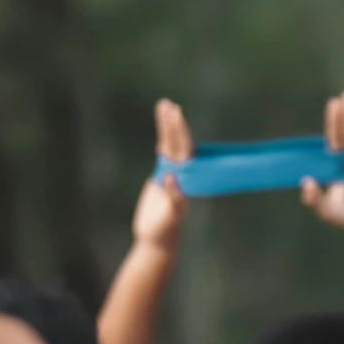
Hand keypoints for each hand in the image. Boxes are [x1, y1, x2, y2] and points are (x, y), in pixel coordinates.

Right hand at [131, 98, 192, 252]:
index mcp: (187, 179)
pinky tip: (162, 129)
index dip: (181, 134)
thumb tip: (172, 176)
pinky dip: (162, 140)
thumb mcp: (170, 215)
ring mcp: (172, 173)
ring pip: (170, 145)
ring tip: (164, 106)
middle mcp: (182, 173)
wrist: (156, 239)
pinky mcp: (162, 176)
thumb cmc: (164, 230)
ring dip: (167, 127)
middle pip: (178, 143)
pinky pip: (163, 154)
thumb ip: (173, 196)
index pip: (185, 151)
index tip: (177, 117)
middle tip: (169, 104)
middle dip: (173, 124)